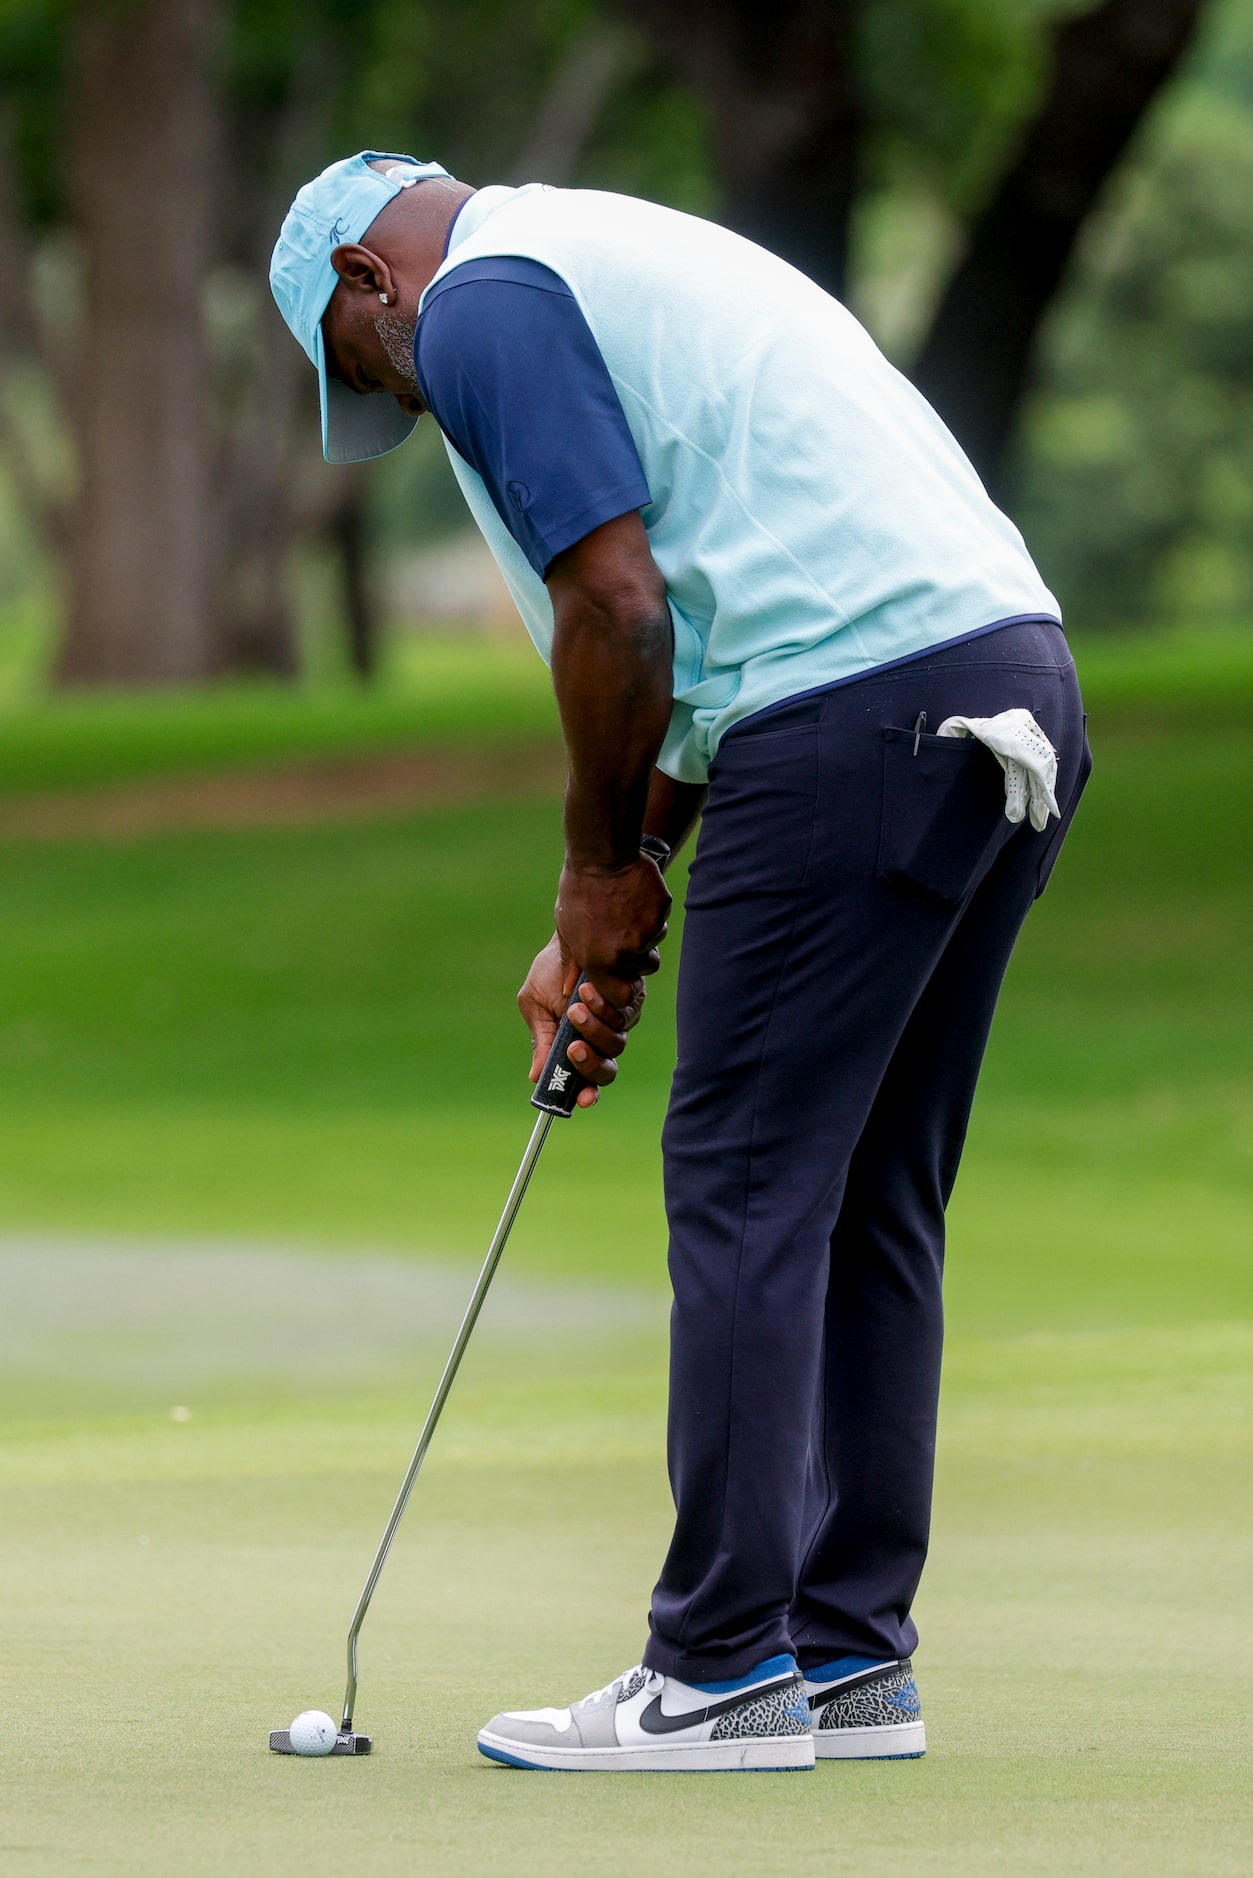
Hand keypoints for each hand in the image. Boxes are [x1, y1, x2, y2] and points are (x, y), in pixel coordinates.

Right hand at [517, 934, 644, 1108]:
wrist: (568, 934)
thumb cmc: (551, 971)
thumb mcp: (536, 1005)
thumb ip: (542, 1041)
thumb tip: (536, 1077)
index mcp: (579, 1044)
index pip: (589, 1079)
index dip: (588, 1093)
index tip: (583, 1100)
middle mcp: (603, 1037)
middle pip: (608, 1070)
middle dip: (590, 1062)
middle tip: (573, 1046)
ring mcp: (620, 1018)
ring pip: (617, 1042)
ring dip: (594, 1027)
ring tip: (575, 1004)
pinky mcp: (633, 996)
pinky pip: (625, 1012)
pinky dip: (605, 1004)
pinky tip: (586, 987)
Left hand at [554, 853, 670, 1007]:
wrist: (600, 855)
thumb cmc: (578, 892)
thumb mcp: (567, 930)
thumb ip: (573, 963)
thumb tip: (568, 989)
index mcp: (600, 961)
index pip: (621, 996)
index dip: (623, 987)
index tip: (620, 974)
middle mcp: (626, 952)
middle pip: (645, 968)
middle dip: (639, 955)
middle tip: (623, 931)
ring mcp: (647, 931)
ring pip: (654, 941)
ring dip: (645, 931)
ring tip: (625, 908)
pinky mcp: (661, 911)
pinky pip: (661, 918)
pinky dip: (652, 910)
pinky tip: (635, 894)